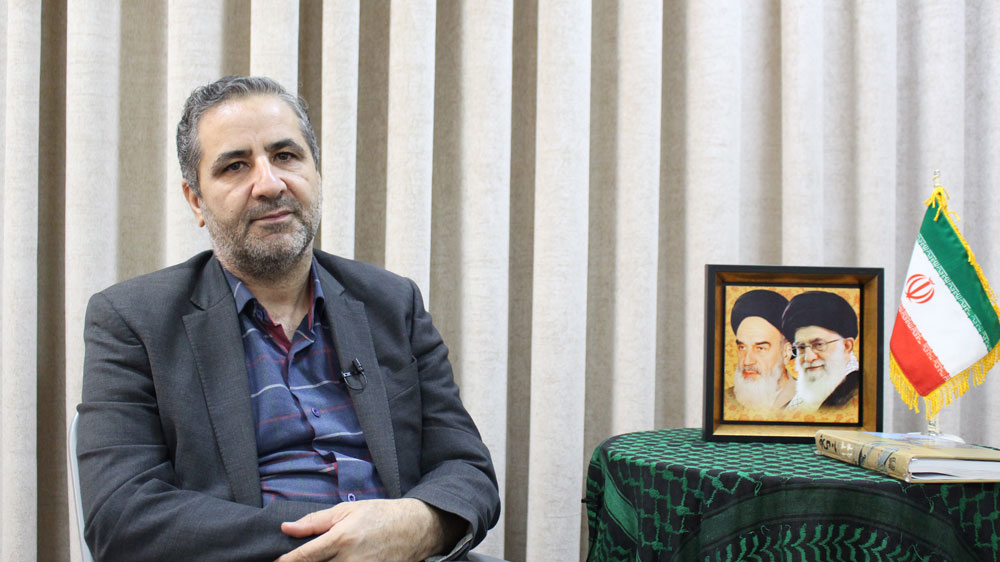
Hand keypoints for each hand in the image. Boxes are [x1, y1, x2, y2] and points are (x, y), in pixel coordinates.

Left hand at [276, 498, 459, 561]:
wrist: (416, 528)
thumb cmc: (380, 515)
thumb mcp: (347, 511)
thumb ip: (315, 521)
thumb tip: (287, 528)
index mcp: (341, 539)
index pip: (304, 557)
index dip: (286, 561)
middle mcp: (350, 560)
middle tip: (296, 560)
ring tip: (320, 559)